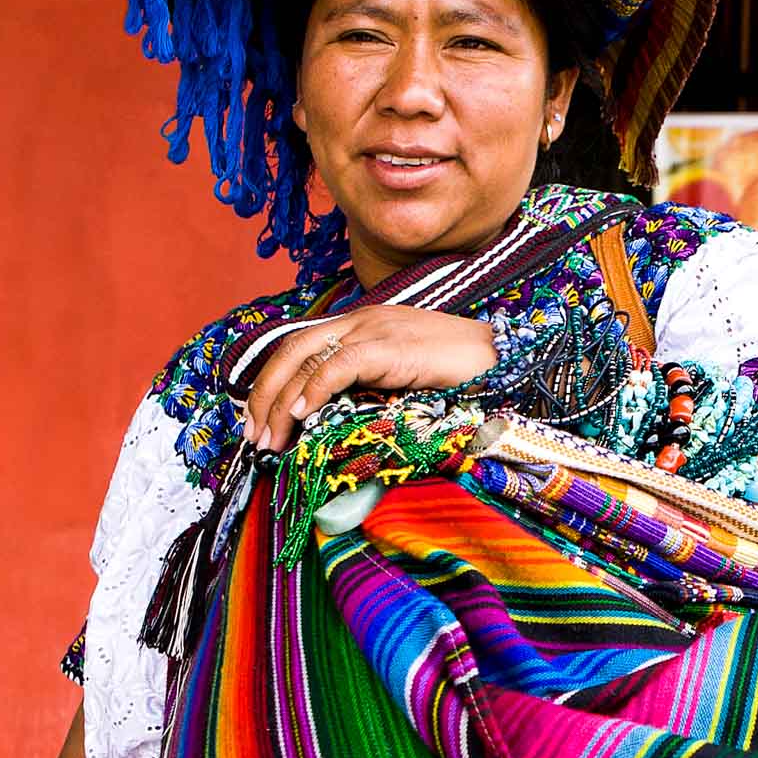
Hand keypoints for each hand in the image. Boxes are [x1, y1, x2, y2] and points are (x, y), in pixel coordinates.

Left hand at [243, 306, 496, 450]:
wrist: (502, 356)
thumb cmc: (459, 373)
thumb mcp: (401, 378)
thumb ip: (368, 387)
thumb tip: (329, 422)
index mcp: (362, 324)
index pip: (299, 347)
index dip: (271, 384)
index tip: (259, 422)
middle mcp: (361, 319)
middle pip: (290, 349)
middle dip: (263, 396)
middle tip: (255, 438)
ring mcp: (376, 327)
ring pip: (305, 356)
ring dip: (279, 401)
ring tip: (272, 438)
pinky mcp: (392, 345)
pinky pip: (340, 363)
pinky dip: (314, 389)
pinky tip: (303, 415)